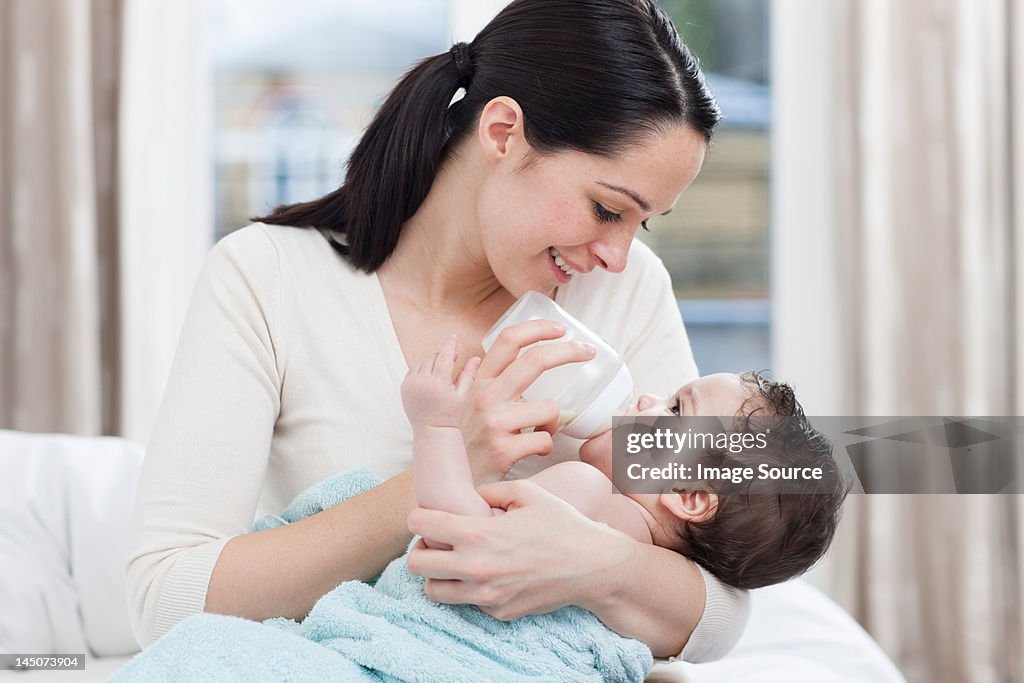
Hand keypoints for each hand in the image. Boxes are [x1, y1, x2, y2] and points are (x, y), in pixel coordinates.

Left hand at [401, 334, 479, 428]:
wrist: (432, 431)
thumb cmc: (450, 415)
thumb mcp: (463, 395)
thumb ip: (468, 375)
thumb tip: (476, 358)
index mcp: (439, 383)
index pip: (445, 356)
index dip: (450, 345)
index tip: (453, 337)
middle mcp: (423, 382)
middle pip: (433, 358)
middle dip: (443, 356)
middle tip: (452, 360)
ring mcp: (411, 385)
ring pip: (422, 362)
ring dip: (432, 362)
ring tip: (441, 372)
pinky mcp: (404, 388)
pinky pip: (413, 370)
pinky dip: (421, 369)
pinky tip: (430, 377)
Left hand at [405, 479, 634, 619]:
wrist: (592, 566)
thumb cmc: (561, 524)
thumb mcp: (527, 493)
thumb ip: (489, 490)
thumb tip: (469, 496)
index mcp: (479, 534)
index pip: (421, 525)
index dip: (419, 517)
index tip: (426, 517)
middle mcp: (476, 568)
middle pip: (416, 564)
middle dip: (421, 549)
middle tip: (437, 542)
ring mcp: (486, 595)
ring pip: (433, 591)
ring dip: (438, 575)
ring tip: (455, 562)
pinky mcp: (498, 612)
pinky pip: (467, 602)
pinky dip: (469, 589)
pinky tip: (489, 574)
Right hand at [461, 320, 596, 482]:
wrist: (447, 481)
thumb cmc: (463, 441)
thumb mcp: (465, 403)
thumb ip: (481, 381)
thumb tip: (494, 358)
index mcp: (478, 381)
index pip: (508, 340)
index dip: (538, 328)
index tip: (560, 328)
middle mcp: (485, 396)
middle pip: (535, 360)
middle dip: (569, 351)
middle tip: (588, 351)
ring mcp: (494, 423)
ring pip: (550, 407)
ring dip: (552, 421)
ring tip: (538, 431)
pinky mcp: (503, 450)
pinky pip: (545, 439)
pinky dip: (545, 445)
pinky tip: (532, 450)